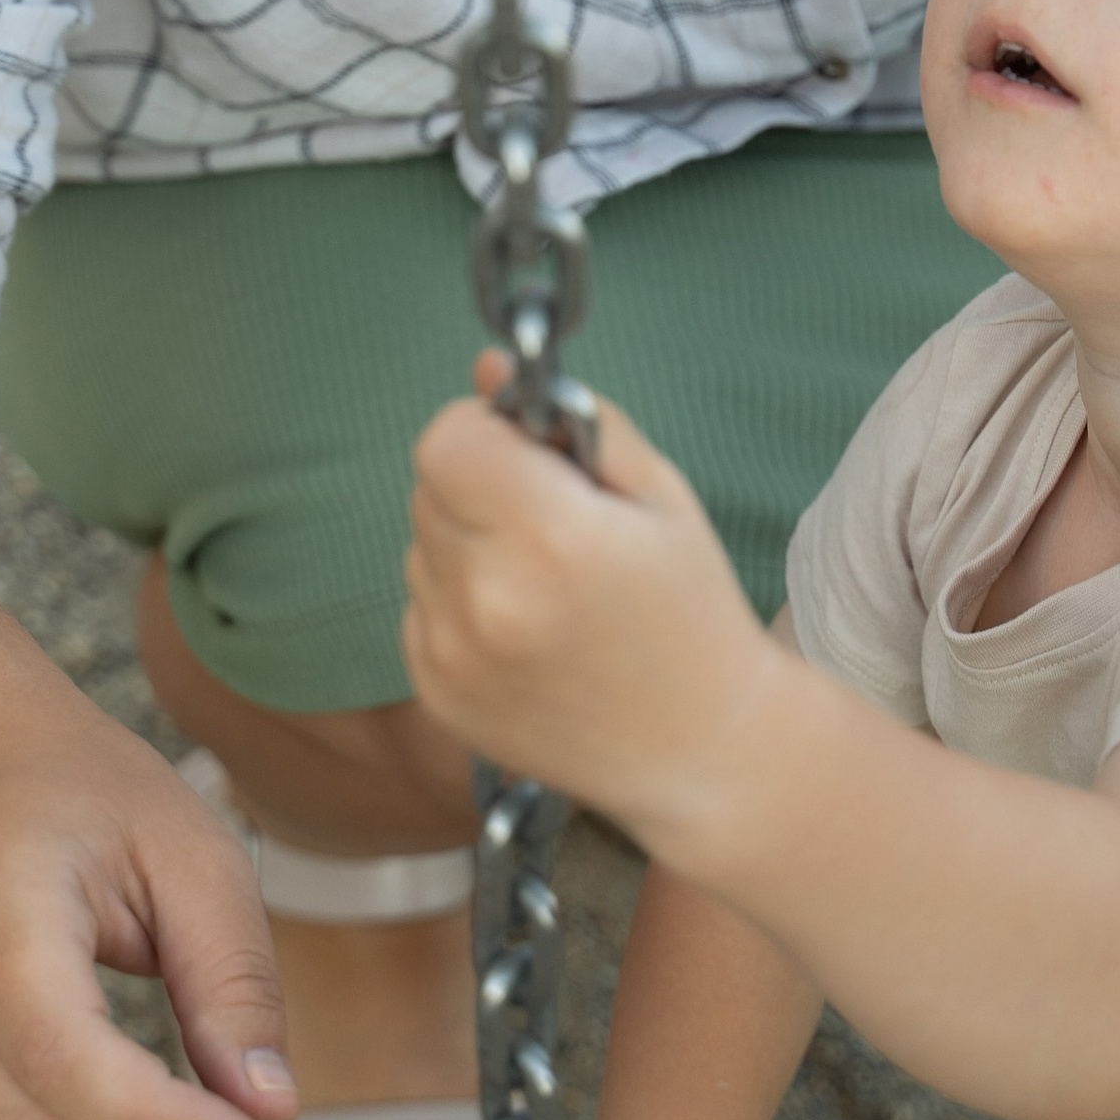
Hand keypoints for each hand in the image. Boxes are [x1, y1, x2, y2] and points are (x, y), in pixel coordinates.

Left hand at [403, 366, 771, 840]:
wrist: (698, 751)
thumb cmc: (690, 611)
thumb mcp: (659, 495)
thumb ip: (575, 420)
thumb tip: (490, 369)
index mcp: (552, 538)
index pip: (447, 439)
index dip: (485, 430)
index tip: (530, 451)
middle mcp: (488, 600)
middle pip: (431, 486)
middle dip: (483, 484)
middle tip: (556, 523)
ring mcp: (453, 656)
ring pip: (422, 545)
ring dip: (469, 543)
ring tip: (549, 587)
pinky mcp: (436, 694)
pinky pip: (421, 604)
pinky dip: (461, 601)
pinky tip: (528, 630)